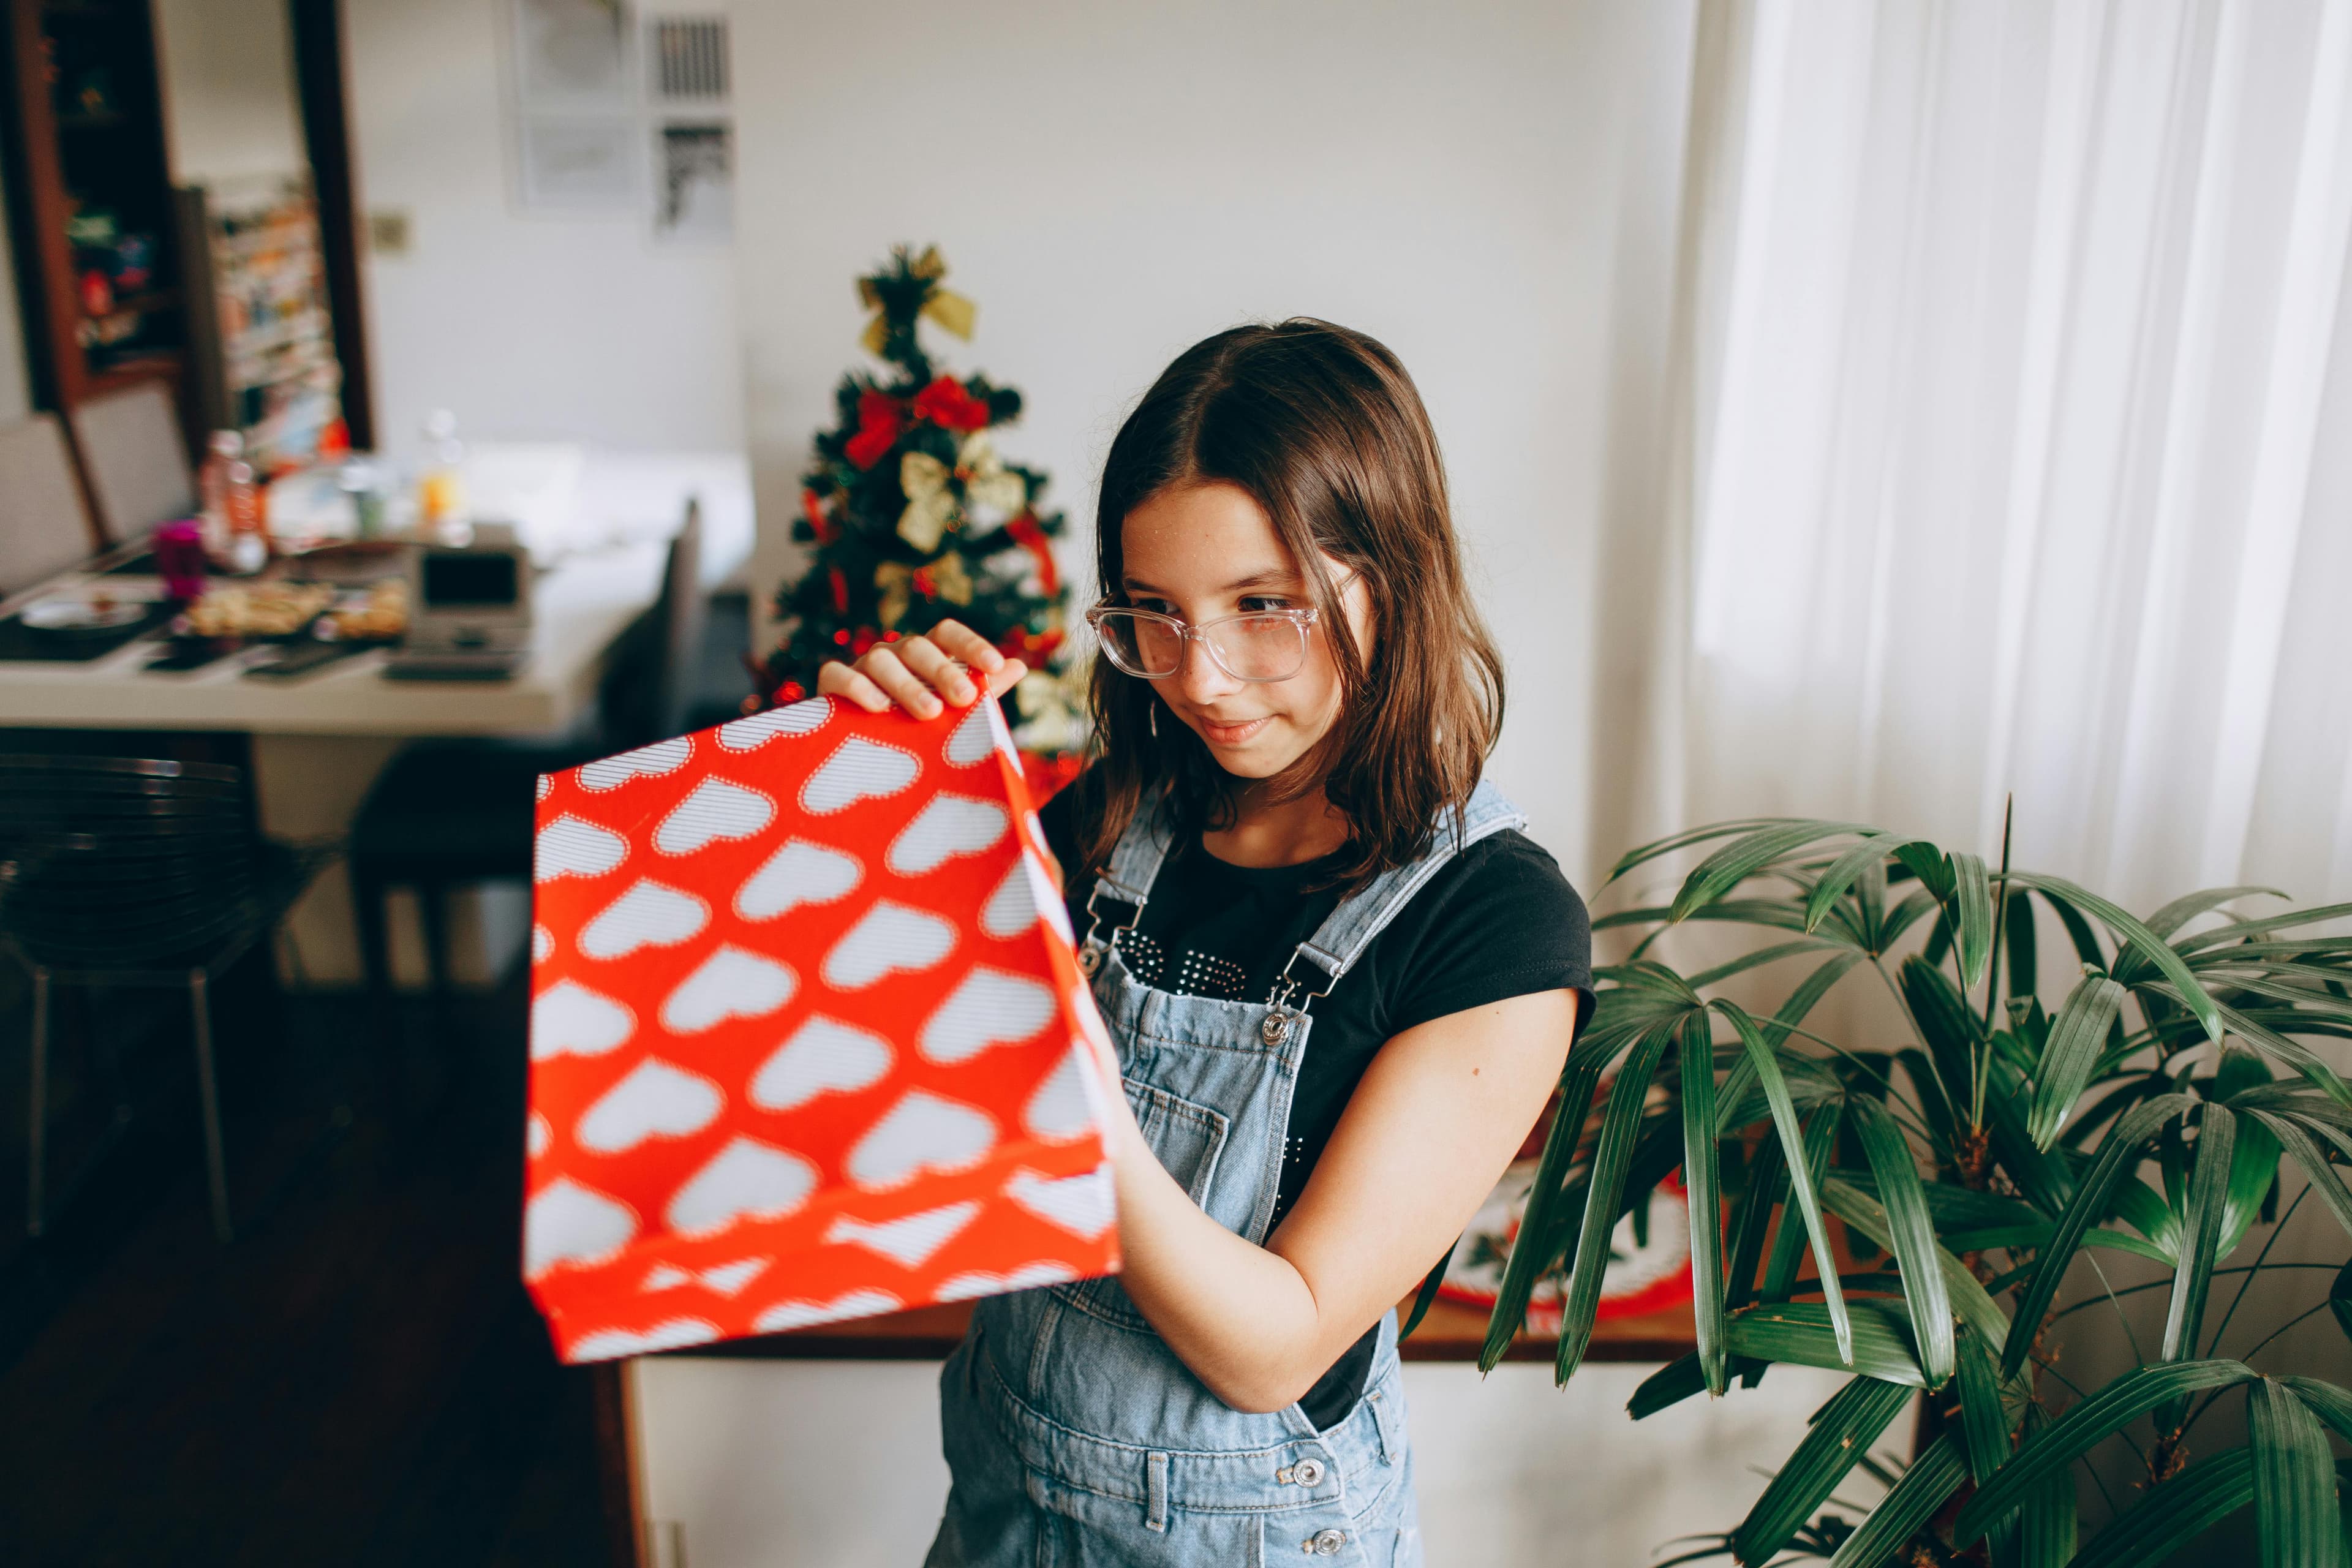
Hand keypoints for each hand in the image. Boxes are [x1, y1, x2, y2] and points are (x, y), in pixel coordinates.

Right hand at [815, 619, 1027, 719]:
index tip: (996, 667)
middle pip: (917, 646)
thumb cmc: (914, 728)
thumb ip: (981, 690)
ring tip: (928, 713)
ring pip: (880, 659)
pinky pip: (839, 675)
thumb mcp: (949, 713)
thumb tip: (1019, 666)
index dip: (971, 645)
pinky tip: (877, 709)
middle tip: (964, 699)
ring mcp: (861, 666)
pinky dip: (857, 688)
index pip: (947, 634)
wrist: (859, 753)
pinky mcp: (831, 686)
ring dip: (906, 685)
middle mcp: (894, 654)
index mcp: (924, 655)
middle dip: (943, 672)